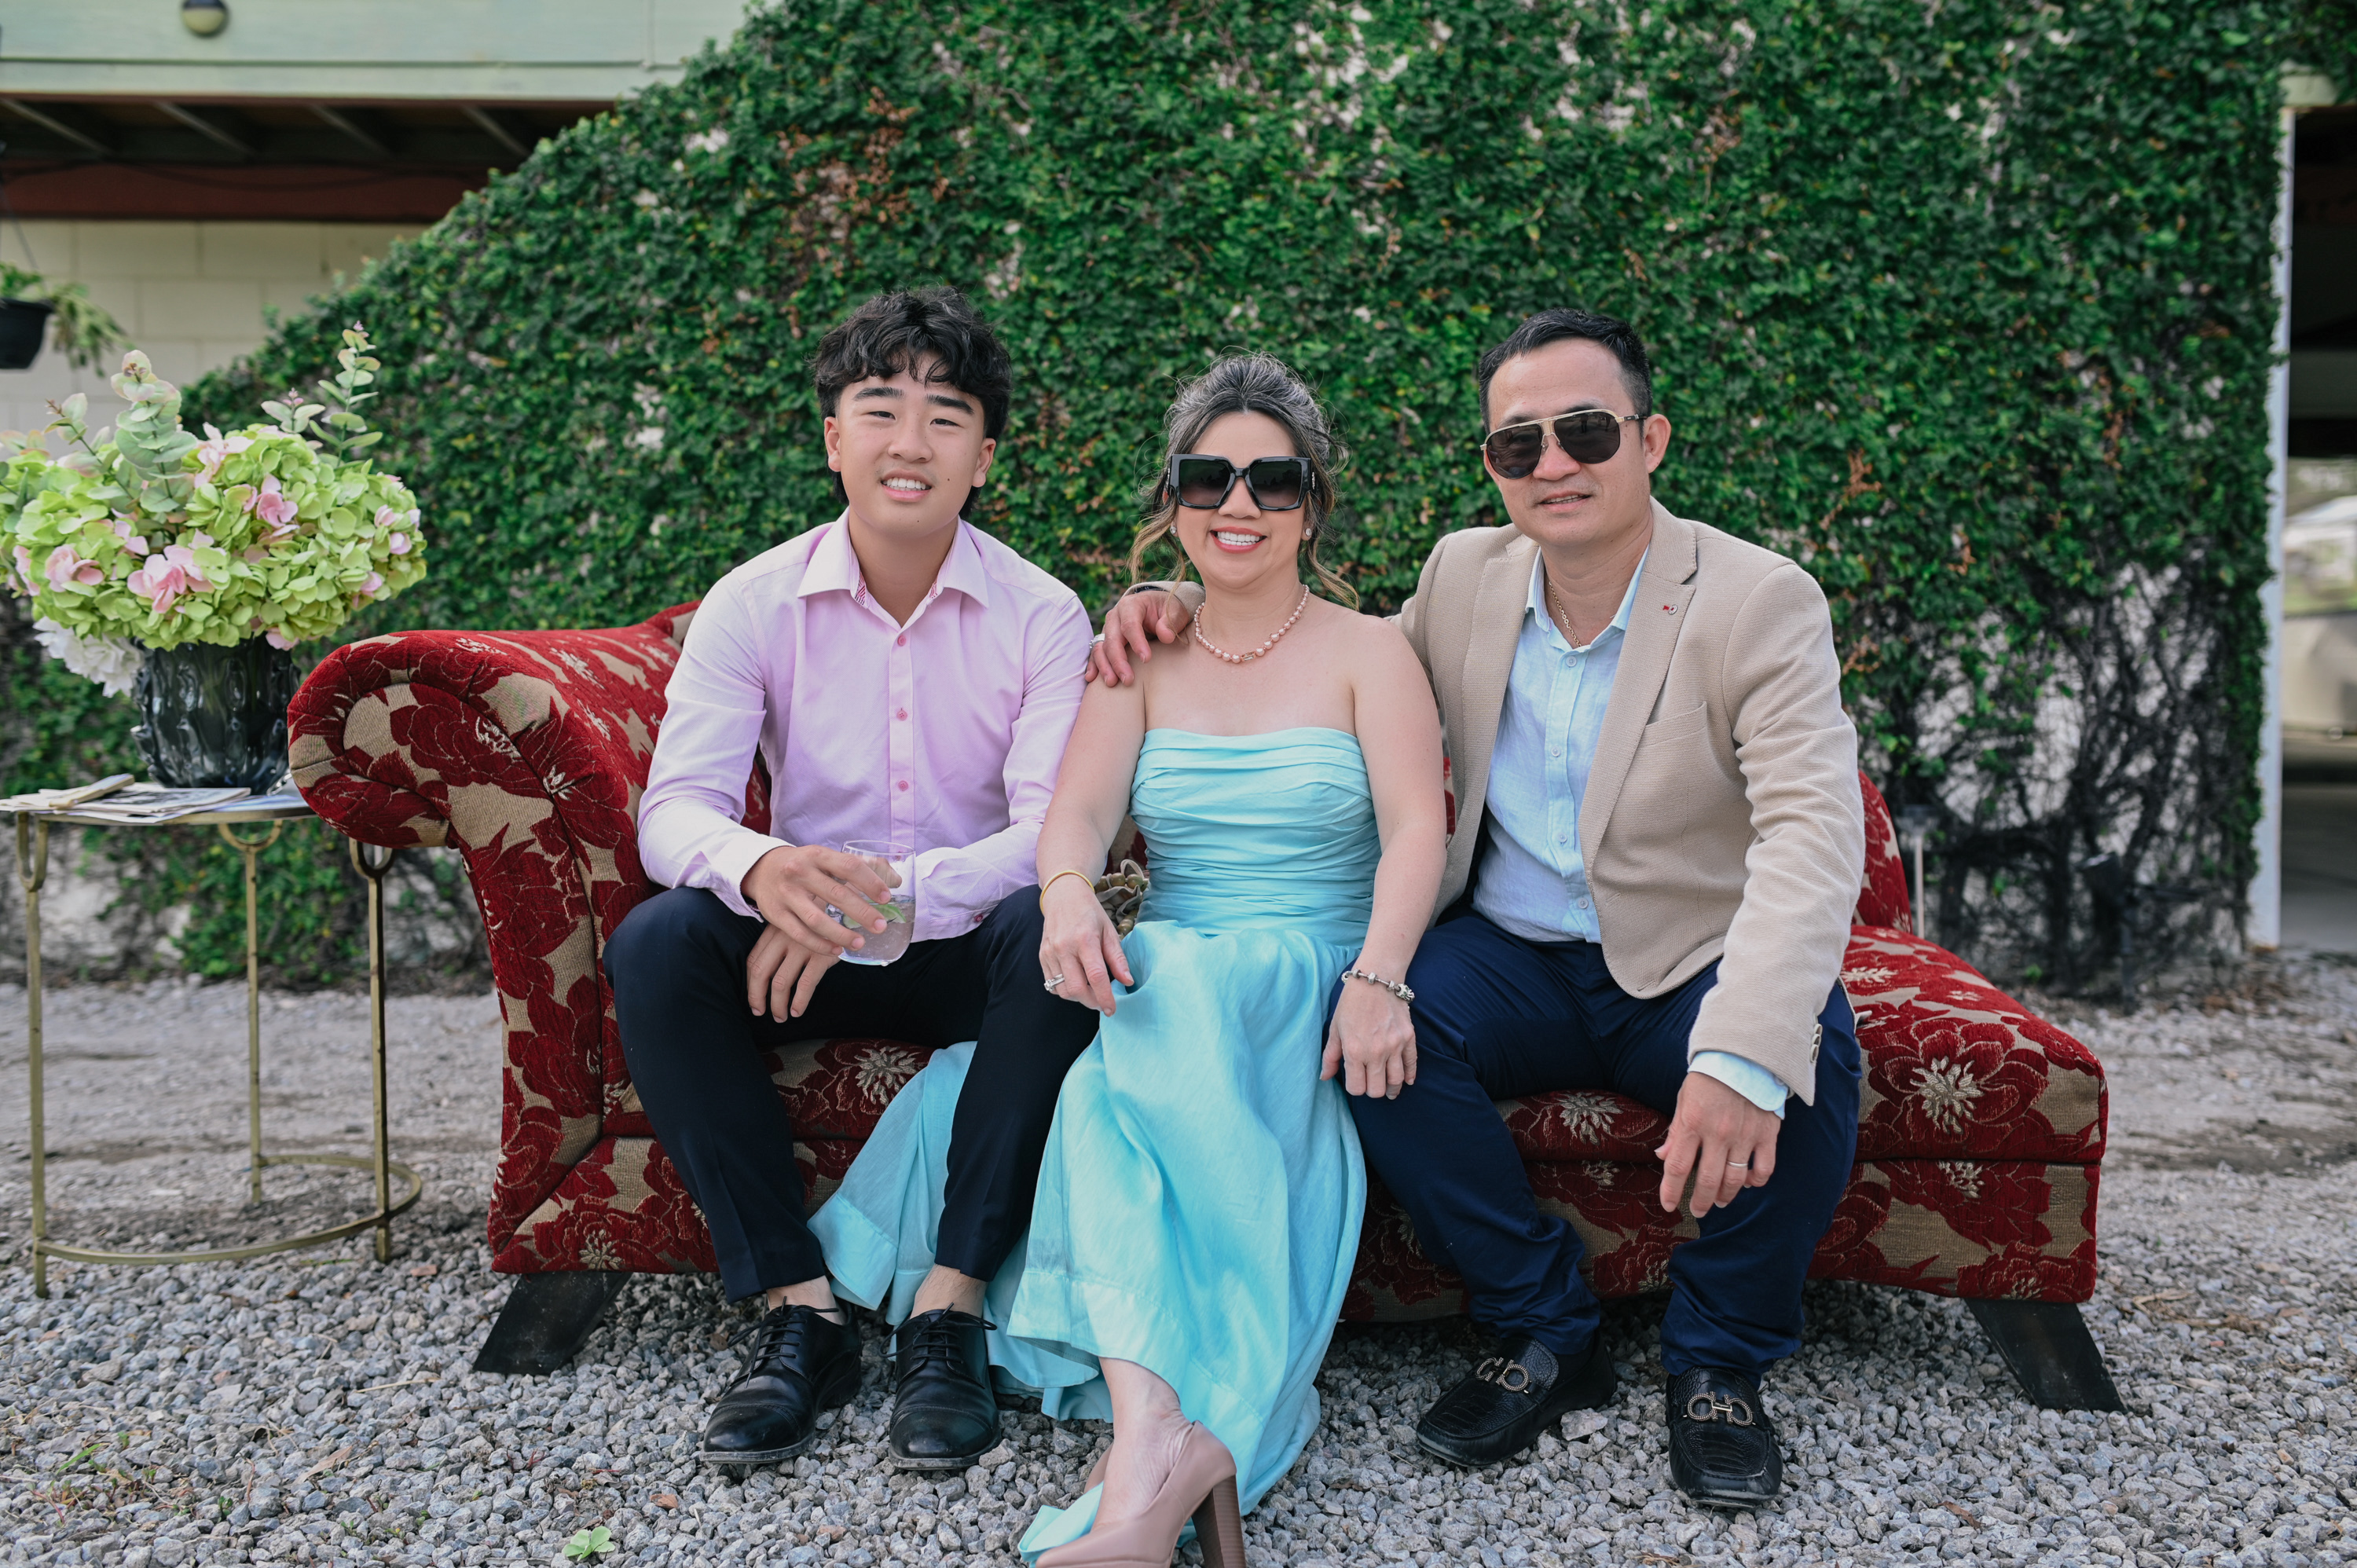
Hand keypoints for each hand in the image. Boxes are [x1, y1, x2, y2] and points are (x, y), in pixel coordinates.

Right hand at [740, 844, 897, 958]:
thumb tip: (895, 879)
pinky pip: (800, 934)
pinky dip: (820, 944)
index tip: (886, 897)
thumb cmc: (805, 865)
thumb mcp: (827, 857)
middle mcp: (800, 872)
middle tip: (881, 926)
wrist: (762, 869)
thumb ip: (861, 865)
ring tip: (860, 942)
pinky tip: (837, 949)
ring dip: (841, 933)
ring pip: (817, 919)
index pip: (849, 866)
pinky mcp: (775, 914)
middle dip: (862, 912)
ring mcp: (786, 894)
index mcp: (817, 855)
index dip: (870, 882)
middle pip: (836, 894)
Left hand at [746, 922, 839, 1018]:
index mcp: (773, 931)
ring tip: (781, 1017)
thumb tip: (765, 974)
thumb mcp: (793, 925)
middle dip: (757, 997)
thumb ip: (778, 942)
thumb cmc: (817, 923)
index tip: (754, 1001)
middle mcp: (784, 937)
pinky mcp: (822, 955)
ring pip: (781, 982)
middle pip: (761, 972)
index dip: (750, 985)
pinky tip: (797, 1011)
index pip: (753, 961)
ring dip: (778, 1004)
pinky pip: (805, 983)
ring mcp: (802, 946)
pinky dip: (799, 1001)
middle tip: (760, 1012)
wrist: (846, 909)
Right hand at [1038, 876, 1130, 1014]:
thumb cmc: (1090, 913)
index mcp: (1085, 939)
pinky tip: (1076, 983)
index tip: (1112, 1009)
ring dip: (1079, 998)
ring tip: (1091, 992)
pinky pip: (1052, 984)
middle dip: (1092, 1002)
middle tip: (1102, 1002)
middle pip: (1076, 988)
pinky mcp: (1042, 956)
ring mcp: (1050, 953)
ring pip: (1063, 990)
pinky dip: (1065, 990)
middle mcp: (1064, 948)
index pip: (1096, 976)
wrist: (1063, 896)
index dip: (1105, 997)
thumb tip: (1128, 982)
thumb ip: (1118, 958)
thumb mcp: (1109, 931)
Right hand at [1085, 588, 1190, 685]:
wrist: (1157, 607)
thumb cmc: (1167, 610)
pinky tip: (1092, 678)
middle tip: (1128, 679)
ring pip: (1101, 647)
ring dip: (1105, 666)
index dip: (1137, 642)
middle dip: (1118, 660)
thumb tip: (1165, 636)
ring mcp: (1108, 629)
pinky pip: (1096, 653)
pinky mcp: (1106, 640)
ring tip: (1111, 683)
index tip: (1147, 659)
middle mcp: (1115, 616)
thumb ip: (1170, 622)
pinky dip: (1094, 665)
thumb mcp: (1175, 611)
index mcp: (1131, 605)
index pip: (1130, 624)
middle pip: (1113, 639)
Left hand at [1321, 978, 1416, 1096]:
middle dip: (1372, 1090)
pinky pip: (1412, 1065)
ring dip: (1391, 1089)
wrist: (1376, 980)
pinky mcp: (1408, 1038)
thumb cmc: (1351, 1003)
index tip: (1355, 1080)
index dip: (1355, 1088)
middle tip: (1370, 1083)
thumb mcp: (1335, 1029)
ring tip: (1389, 1091)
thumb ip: (1330, 1056)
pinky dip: (1409, 1076)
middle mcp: (1375, 1052)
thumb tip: (1324, 1077)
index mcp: (1354, 1051)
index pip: (1357, 1088)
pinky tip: (1405, 1081)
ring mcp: (1394, 1046)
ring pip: (1396, 1081)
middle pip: (1377, 1090)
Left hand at [1654, 1071, 1780, 1217]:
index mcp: (1693, 1122)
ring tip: (1719, 1200)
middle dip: (1699, 1201)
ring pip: (1735, 1179)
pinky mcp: (1768, 1133)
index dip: (1671, 1190)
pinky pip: (1764, 1168)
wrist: (1745, 1054)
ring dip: (1726, 1195)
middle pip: (1706, 1179)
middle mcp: (1718, 1132)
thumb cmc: (1710, 1077)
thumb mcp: (1684, 1099)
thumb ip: (1676, 1130)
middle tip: (1698, 1210)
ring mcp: (1745, 1134)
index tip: (1668, 1205)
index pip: (1677, 1166)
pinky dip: (1756, 1181)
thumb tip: (1663, 1157)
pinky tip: (1749, 1182)